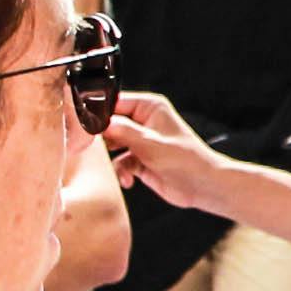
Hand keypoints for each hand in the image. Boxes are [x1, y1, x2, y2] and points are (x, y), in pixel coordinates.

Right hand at [104, 90, 222, 208]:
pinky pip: (120, 163)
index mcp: (149, 107)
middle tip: (98, 151)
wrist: (203, 187)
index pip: (115, 102)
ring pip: (112, 145)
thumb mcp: (151, 144)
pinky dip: (121, 172)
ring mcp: (140, 141)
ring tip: (120, 169)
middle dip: (104, 139)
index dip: (100, 114)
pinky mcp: (140, 160)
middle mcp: (143, 121)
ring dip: (112, 159)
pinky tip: (129, 181)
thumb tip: (100, 123)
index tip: (86, 128)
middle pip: (110, 124)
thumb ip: (123, 132)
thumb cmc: (187, 160)